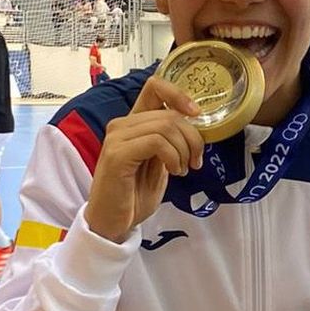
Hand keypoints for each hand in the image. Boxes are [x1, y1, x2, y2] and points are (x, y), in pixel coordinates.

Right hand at [84, 76, 202, 243]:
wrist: (112, 223)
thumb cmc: (134, 196)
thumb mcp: (160, 163)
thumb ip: (171, 142)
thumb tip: (194, 126)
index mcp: (132, 123)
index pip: (155, 87)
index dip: (179, 94)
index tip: (197, 114)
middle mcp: (122, 125)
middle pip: (169, 112)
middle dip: (192, 137)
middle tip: (195, 161)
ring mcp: (117, 138)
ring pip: (166, 125)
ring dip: (184, 149)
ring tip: (182, 169)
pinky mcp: (118, 154)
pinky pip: (157, 142)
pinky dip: (173, 156)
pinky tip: (173, 171)